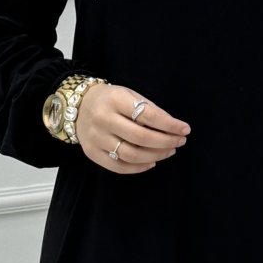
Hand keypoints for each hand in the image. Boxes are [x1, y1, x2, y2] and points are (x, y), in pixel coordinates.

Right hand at [76, 82, 190, 174]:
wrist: (78, 106)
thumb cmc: (110, 100)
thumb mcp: (129, 95)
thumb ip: (149, 110)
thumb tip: (174, 128)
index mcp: (115, 100)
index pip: (147, 115)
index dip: (169, 124)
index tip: (185, 129)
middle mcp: (103, 119)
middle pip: (140, 137)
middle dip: (165, 142)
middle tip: (179, 142)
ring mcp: (96, 138)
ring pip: (131, 154)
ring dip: (155, 156)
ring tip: (168, 152)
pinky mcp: (92, 153)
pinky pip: (118, 166)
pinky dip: (138, 168)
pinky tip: (151, 162)